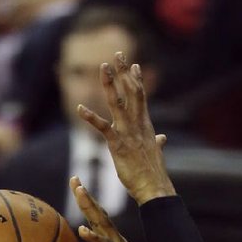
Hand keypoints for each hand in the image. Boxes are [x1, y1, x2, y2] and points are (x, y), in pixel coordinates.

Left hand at [70, 176, 171, 241]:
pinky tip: (83, 230)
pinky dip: (95, 239)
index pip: (99, 223)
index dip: (88, 206)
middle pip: (100, 217)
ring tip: (79, 189)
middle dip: (86, 198)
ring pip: (104, 226)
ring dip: (90, 207)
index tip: (78, 188)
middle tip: (75, 178)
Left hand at [77, 52, 173, 204]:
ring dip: (110, 84)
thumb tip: (162, 139)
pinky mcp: (118, 144)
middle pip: (131, 92)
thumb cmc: (154, 174)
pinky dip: (90, 117)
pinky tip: (80, 108)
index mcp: (146, 126)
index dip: (136, 80)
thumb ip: (157, 143)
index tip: (133, 64)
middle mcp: (138, 125)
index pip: (141, 97)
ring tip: (103, 67)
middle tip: (118, 54)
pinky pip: (102, 127)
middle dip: (124, 73)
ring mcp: (128, 133)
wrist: (154, 188)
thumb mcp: (156, 154)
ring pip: (118, 103)